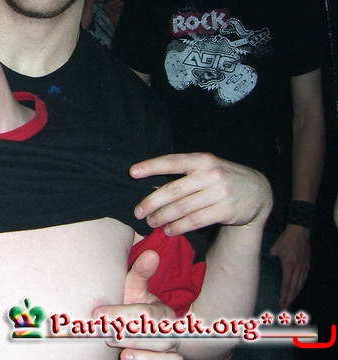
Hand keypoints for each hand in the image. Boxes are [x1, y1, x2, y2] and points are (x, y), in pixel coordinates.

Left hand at [95, 250, 180, 358]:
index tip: (98, 313)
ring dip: (142, 353)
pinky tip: (130, 359)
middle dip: (130, 335)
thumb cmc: (136, 308)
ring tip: (123, 353)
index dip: (121, 313)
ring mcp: (171, 350)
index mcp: (162, 311)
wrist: (144, 332)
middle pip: (155, 335)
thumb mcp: (135, 291)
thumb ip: (140, 274)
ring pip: (165, 354)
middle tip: (105, 333)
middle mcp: (170, 332)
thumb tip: (151, 254)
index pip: (145, 313)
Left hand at [131, 153, 271, 235]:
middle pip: (173, 190)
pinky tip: (169, 230)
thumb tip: (152, 186)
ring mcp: (220, 193)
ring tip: (151, 223)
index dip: (151, 166)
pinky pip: (195, 221)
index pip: (172, 161)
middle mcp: (211, 174)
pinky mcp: (226, 211)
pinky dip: (179, 227)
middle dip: (152, 202)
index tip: (132, 172)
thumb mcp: (207, 167)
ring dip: (163, 217)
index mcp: (202, 159)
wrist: (258, 192)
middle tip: (138, 212)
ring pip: (182, 208)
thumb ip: (185, 172)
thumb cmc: (222, 178)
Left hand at [270, 224, 310, 308]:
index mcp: (289, 266)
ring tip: (289, 302)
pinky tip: (296, 291)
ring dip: (294, 295)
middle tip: (284, 307)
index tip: (280, 304)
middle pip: (294, 288)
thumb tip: (263, 264)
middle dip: (289, 299)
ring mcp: (304, 268)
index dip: (284, 296)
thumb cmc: (285, 240)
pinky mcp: (307, 266)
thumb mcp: (274, 249)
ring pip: (300, 285)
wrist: (299, 232)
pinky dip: (299, 287)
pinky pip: (303, 280)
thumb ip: (269, 258)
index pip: (287, 286)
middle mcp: (298, 269)